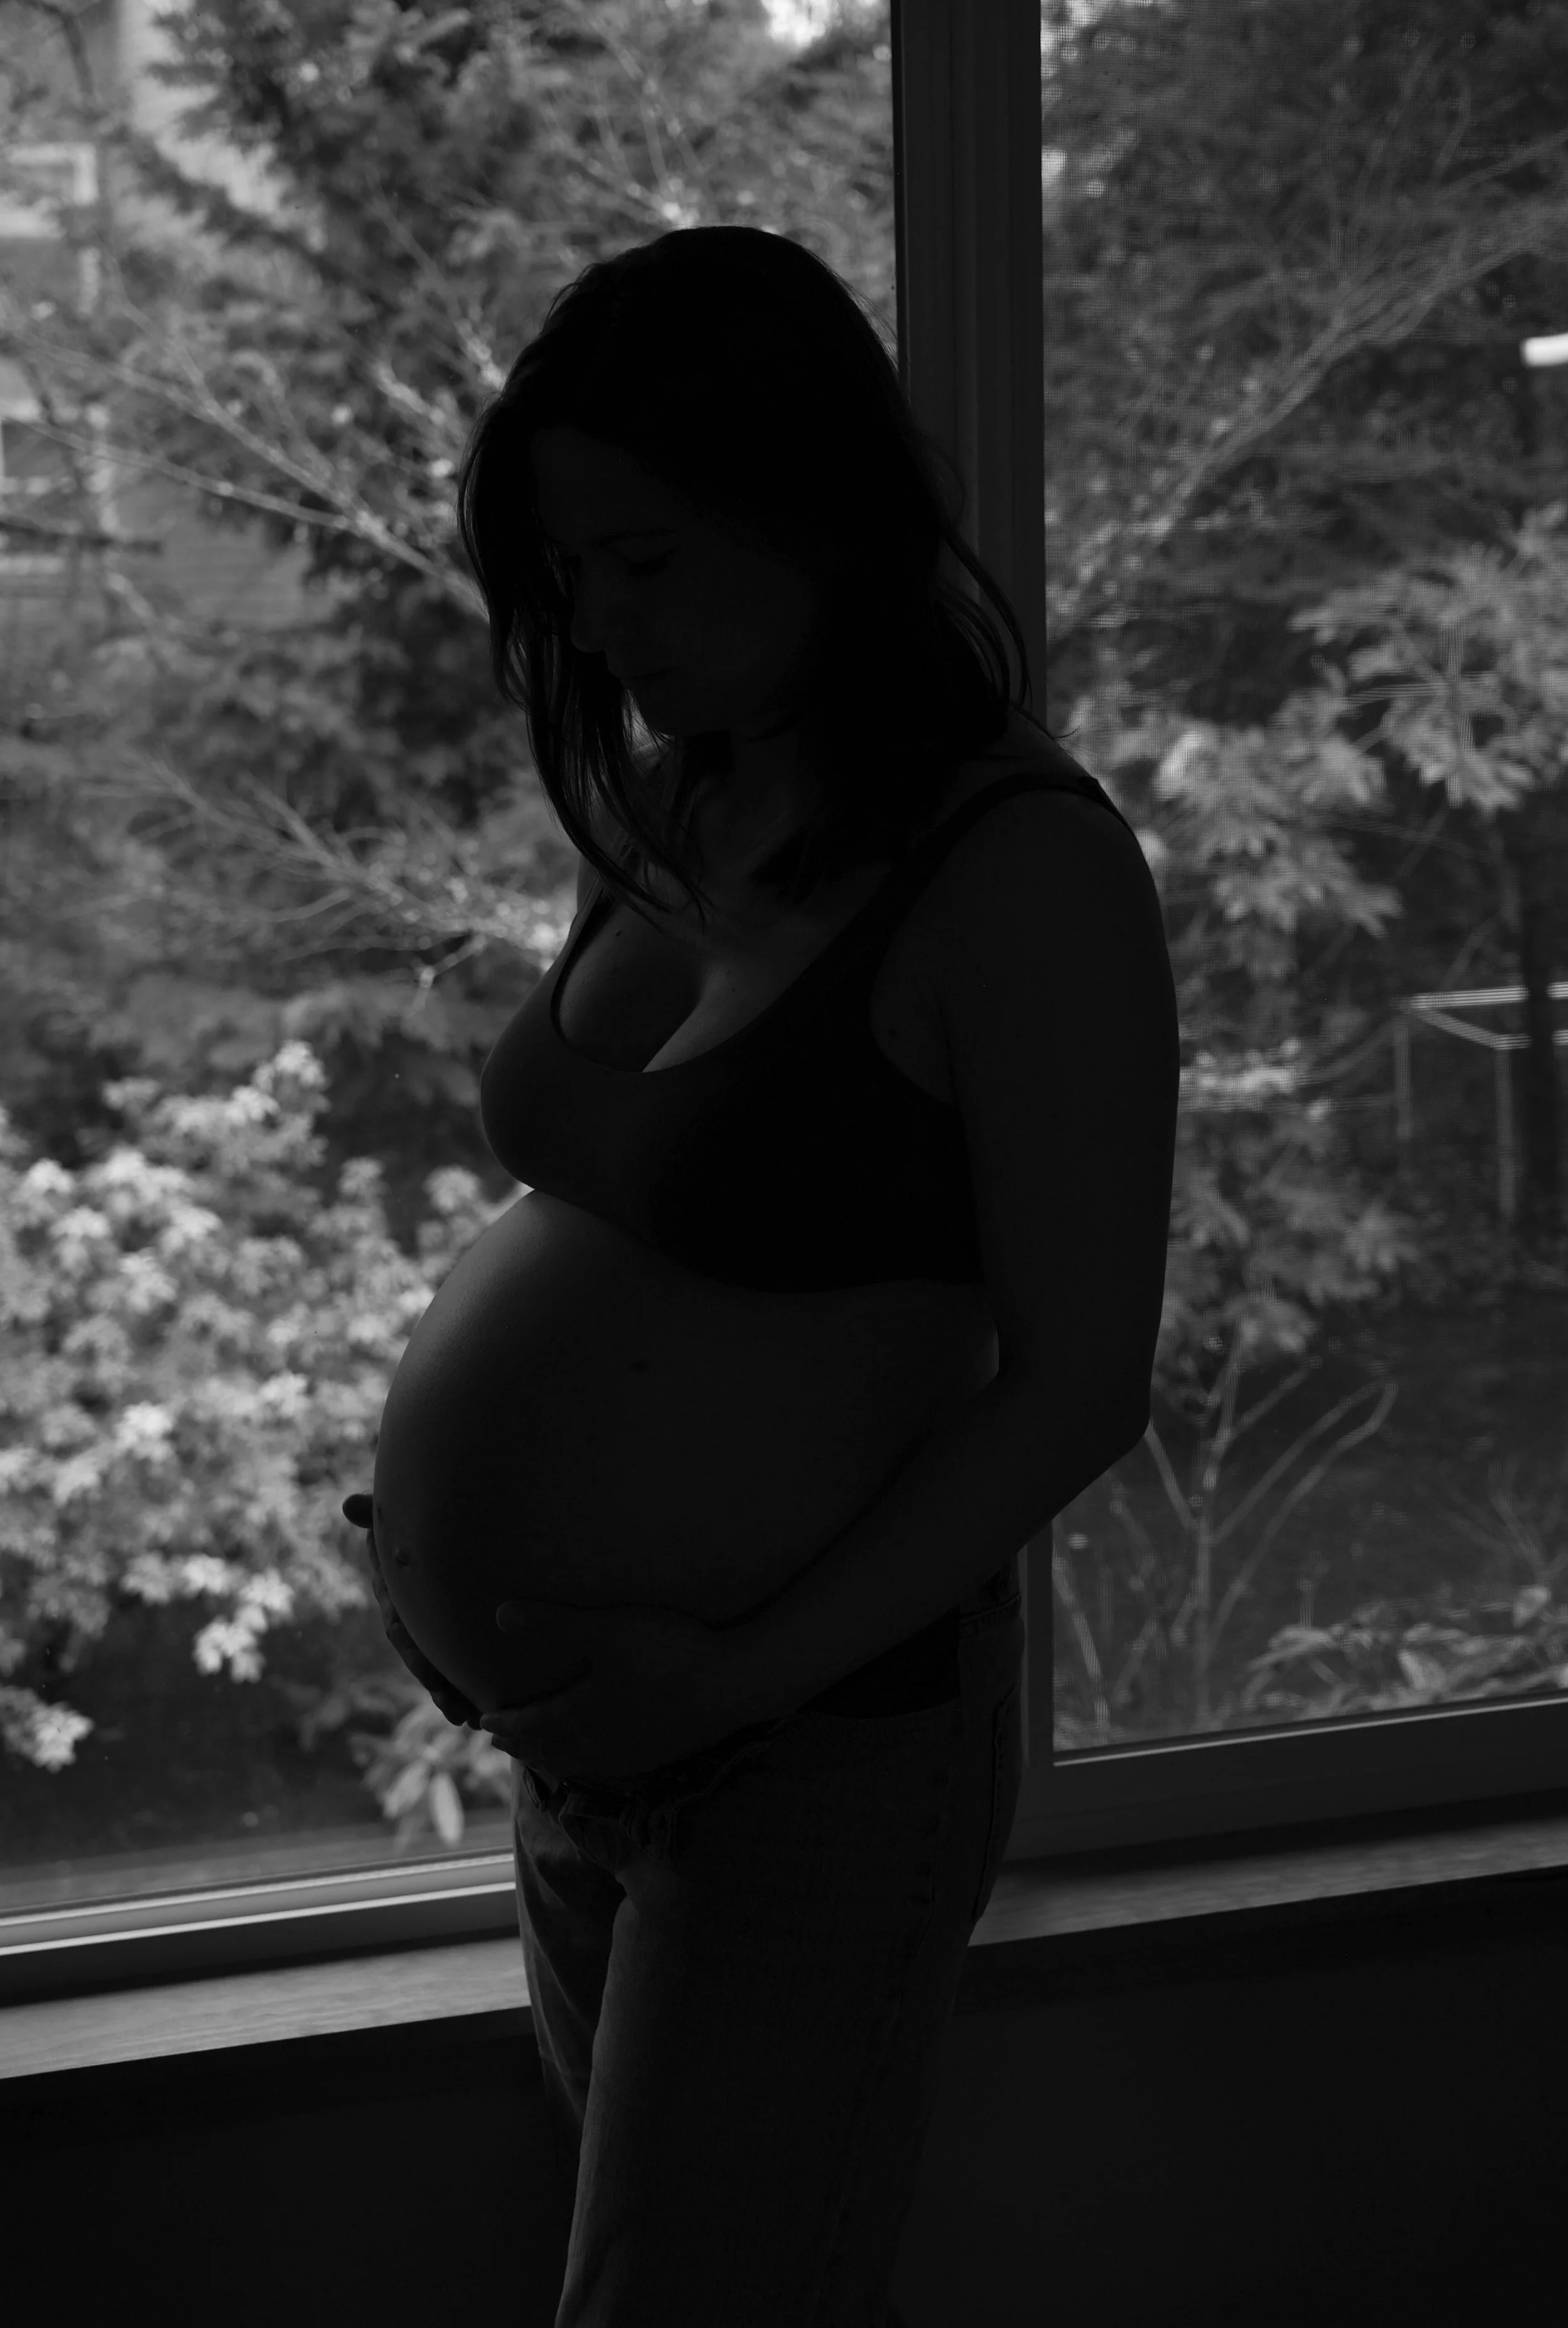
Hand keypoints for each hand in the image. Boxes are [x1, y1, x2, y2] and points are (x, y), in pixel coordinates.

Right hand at [341, 1492, 482, 1730]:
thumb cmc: (423, 1527)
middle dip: (425, 1668)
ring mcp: (422, 1635)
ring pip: (428, 1669)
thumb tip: (349, 1505)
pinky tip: (467, 1717)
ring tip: (463, 1714)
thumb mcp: (402, 1522)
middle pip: (411, 1647)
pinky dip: (454, 1699)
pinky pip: (446, 1679)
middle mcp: (403, 1616)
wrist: (450, 1541)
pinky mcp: (444, 1650)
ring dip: (443, 1692)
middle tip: (440, 1685)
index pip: (394, 1609)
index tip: (404, 1634)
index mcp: (394, 1588)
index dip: (400, 1622)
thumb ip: (380, 1515)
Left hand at [480, 1597, 748, 1784]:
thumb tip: (499, 1614)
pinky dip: (587, 1764)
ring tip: (539, 1755)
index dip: (505, 1723)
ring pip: (579, 1762)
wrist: (733, 1684)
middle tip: (500, 1742)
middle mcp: (600, 1743)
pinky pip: (609, 1766)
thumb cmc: (668, 1652)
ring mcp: (631, 1754)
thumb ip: (553, 1621)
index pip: (530, 1725)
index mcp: (580, 1717)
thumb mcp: (606, 1628)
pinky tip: (598, 1756)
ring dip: (552, 1757)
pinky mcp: (659, 1754)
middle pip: (550, 1749)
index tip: (482, 1722)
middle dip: (522, 1744)